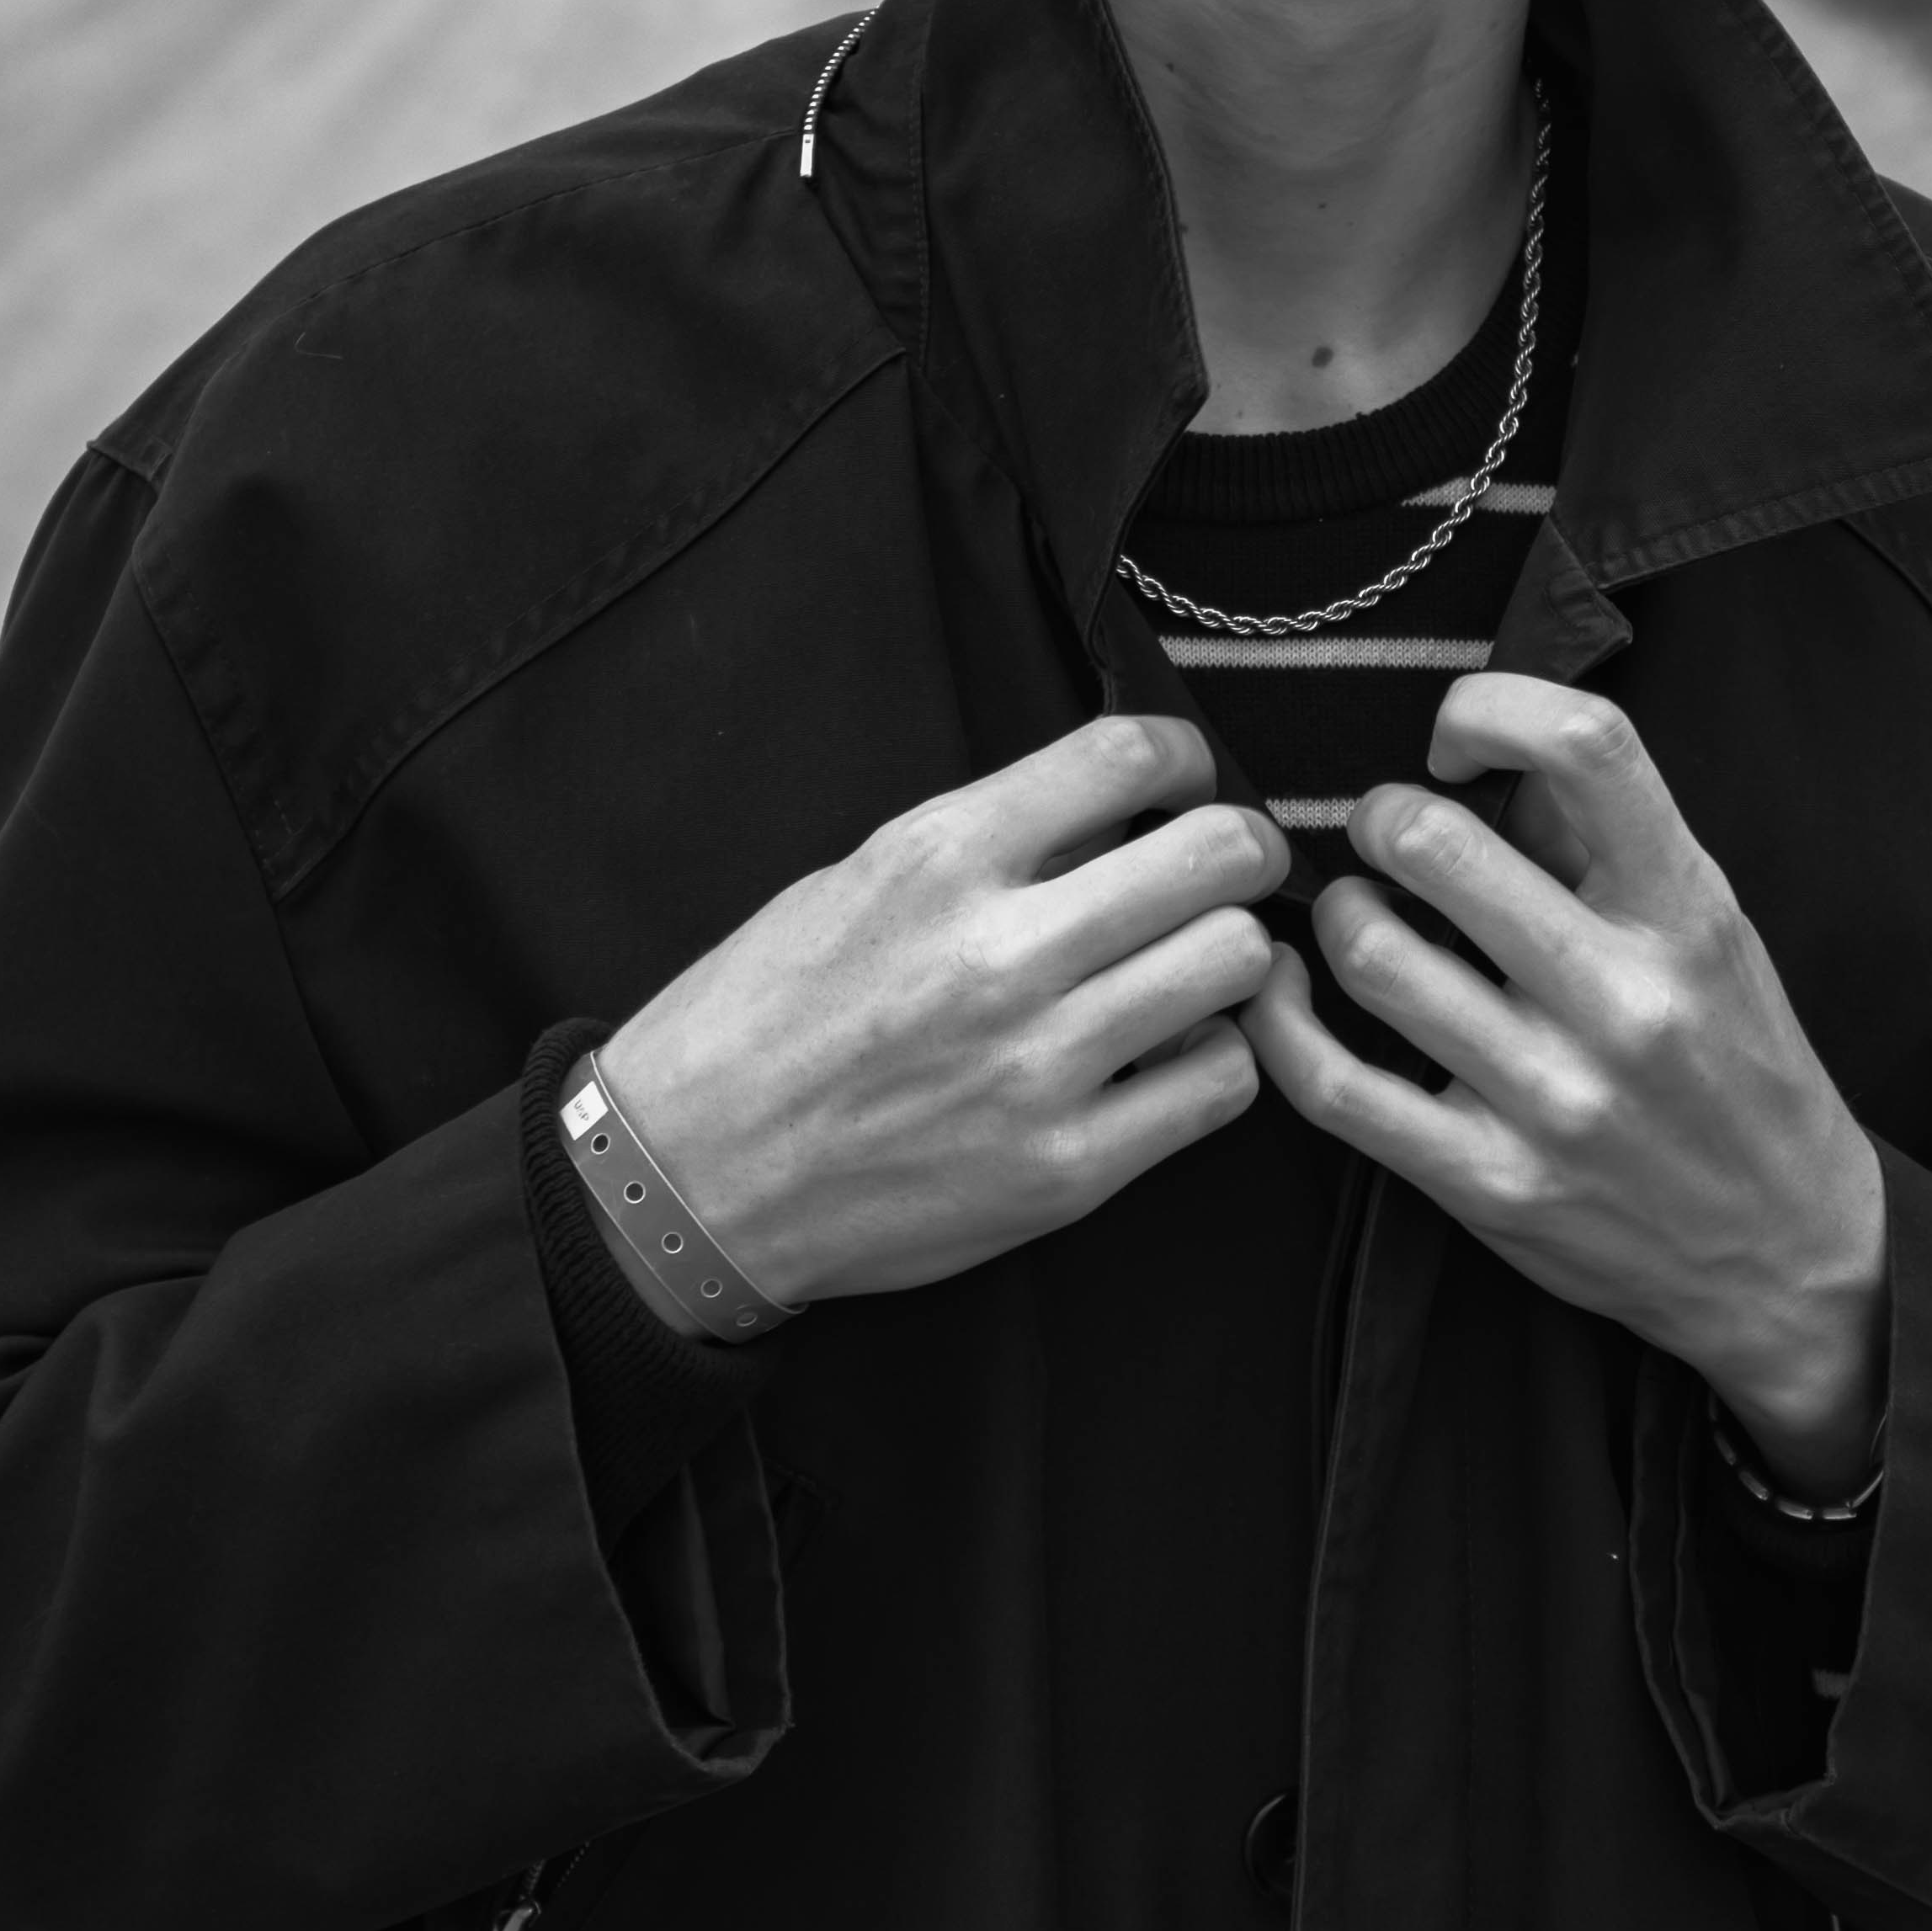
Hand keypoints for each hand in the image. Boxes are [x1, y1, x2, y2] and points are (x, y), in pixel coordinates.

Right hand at [600, 717, 1287, 1307]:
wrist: (690, 1174)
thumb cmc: (766, 1015)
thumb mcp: (859, 876)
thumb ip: (991, 841)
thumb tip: (1117, 814)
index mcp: (941, 856)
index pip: (1126, 756)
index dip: (1185, 757)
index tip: (1187, 781)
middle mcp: (1000, 951)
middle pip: (1213, 856)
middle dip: (1241, 849)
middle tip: (1228, 869)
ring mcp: (1039, 1066)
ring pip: (1235, 963)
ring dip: (1233, 954)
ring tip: (1198, 965)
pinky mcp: (1065, 1170)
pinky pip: (1219, 1084)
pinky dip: (1215, 1059)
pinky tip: (1173, 1054)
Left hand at [1241, 673, 1888, 1493]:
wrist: (1789, 1255)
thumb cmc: (1736, 1064)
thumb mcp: (1710, 929)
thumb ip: (1603, 836)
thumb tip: (1485, 750)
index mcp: (1687, 911)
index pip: (1586, 744)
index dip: (1489, 708)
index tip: (1457, 741)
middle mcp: (1624, 1000)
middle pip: (1435, 841)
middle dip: (1381, 815)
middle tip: (1386, 833)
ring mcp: (1552, 1099)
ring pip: (1373, 954)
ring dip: (1338, 911)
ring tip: (1359, 913)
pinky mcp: (1489, 1184)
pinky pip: (1334, 1088)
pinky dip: (1281, 1020)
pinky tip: (1280, 987)